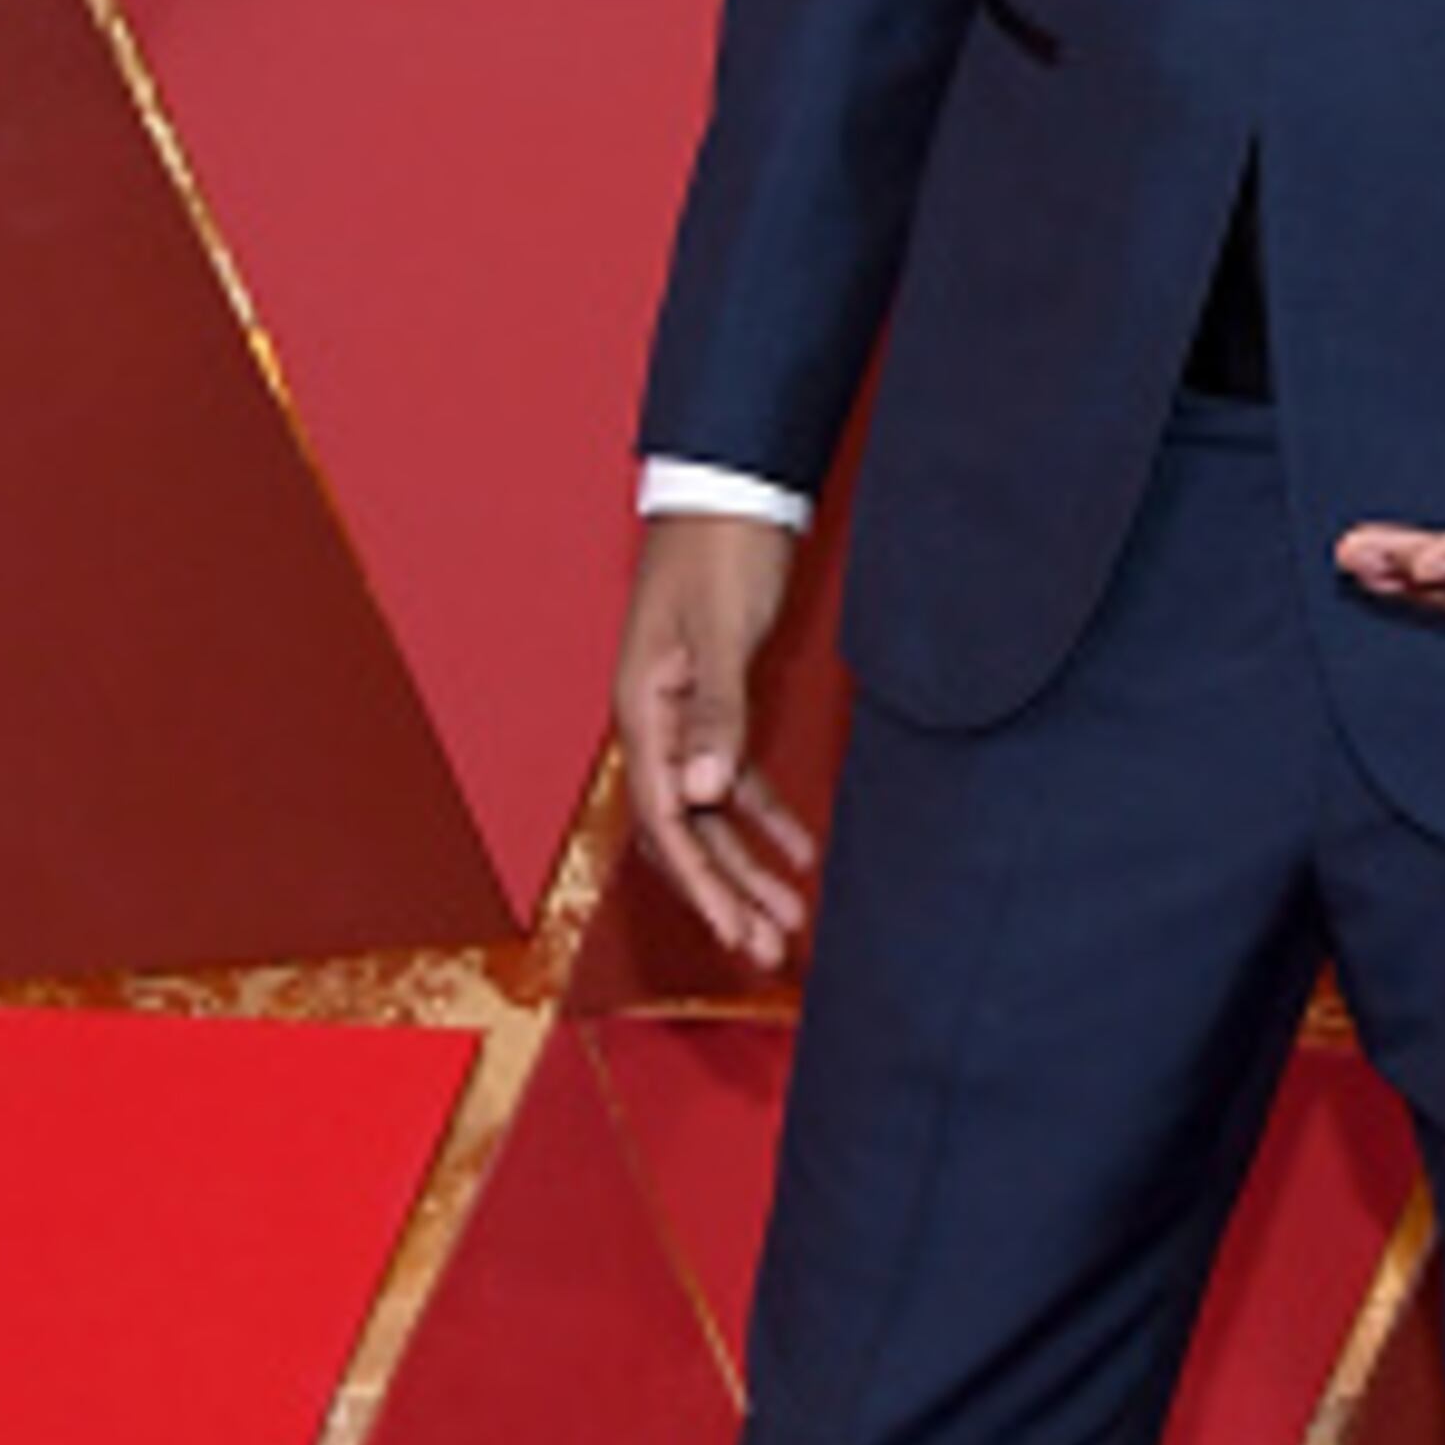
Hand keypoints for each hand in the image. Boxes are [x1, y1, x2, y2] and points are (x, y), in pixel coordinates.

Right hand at [615, 511, 819, 968]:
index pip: (666, 822)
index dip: (702, 885)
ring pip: (709, 818)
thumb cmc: (719, 553)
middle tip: (767, 951)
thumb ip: (715, 716)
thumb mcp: (720, 634)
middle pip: (684, 834)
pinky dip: (765, 820)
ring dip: (745, 869)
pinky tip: (801, 852)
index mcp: (643, 714)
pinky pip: (733, 783)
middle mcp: (656, 728)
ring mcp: (683, 722)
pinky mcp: (717, 707)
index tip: (738, 933)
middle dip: (725, 896)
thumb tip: (700, 797)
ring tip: (788, 921)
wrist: (730, 493)